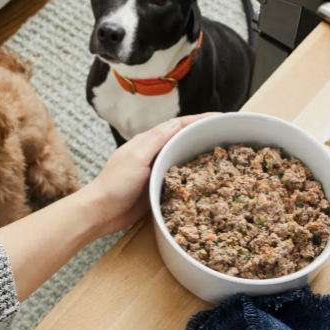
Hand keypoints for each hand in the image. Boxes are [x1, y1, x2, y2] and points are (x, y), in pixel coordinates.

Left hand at [85, 114, 216, 236]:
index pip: (178, 125)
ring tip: (224, 156)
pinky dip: (194, 176)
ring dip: (201, 155)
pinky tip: (207, 181)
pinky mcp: (159, 188)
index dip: (199, 119)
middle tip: (227, 136)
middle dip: (204, 135)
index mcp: (148, 141)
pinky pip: (180, 179)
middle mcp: (154, 153)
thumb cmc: (116, 183)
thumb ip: (156, 139)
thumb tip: (179, 122)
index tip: (220, 117)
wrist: (102, 212)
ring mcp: (157, 171)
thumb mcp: (136, 157)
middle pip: (183, 140)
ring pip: (183, 158)